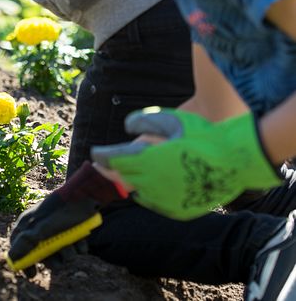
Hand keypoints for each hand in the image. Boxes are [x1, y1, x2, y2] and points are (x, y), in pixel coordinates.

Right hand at [8, 193, 100, 275]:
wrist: (83, 195)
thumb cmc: (58, 211)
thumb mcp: (39, 228)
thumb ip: (25, 244)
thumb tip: (12, 259)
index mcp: (28, 225)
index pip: (19, 247)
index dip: (25, 262)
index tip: (32, 274)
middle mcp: (42, 229)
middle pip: (43, 254)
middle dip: (52, 259)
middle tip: (57, 259)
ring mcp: (58, 231)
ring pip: (61, 253)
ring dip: (67, 253)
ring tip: (70, 246)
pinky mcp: (74, 232)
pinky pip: (76, 248)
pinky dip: (79, 246)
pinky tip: (80, 240)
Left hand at [91, 107, 280, 219]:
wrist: (236, 161)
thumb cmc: (202, 135)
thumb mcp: (171, 119)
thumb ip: (144, 120)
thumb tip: (126, 127)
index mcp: (148, 160)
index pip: (114, 159)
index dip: (101, 155)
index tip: (95, 152)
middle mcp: (152, 182)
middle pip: (121, 176)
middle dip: (110, 168)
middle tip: (102, 164)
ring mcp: (164, 199)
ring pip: (136, 190)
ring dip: (130, 181)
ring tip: (124, 173)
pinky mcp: (176, 210)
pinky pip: (154, 202)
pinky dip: (148, 193)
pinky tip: (148, 186)